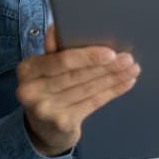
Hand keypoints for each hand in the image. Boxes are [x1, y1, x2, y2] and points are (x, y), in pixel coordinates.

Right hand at [15, 26, 139, 155]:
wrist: (43, 131)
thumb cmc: (47, 89)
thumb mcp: (43, 69)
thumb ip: (53, 51)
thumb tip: (56, 28)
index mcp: (27, 69)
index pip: (61, 60)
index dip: (87, 56)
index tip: (110, 52)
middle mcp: (32, 90)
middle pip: (76, 75)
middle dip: (106, 66)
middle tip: (128, 59)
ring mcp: (46, 110)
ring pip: (87, 89)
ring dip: (113, 78)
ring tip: (132, 69)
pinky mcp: (62, 123)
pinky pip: (92, 103)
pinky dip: (112, 92)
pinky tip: (126, 83)